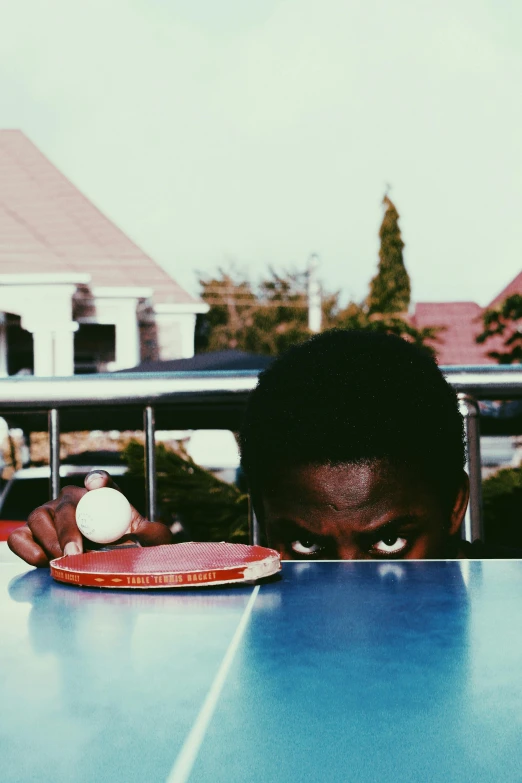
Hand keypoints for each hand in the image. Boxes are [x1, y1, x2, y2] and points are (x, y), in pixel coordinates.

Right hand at [7, 470, 171, 566]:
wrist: (103, 566)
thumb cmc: (127, 548)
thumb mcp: (148, 541)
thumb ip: (152, 533)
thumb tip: (145, 530)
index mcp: (102, 495)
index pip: (100, 480)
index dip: (98, 479)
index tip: (97, 484)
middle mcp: (73, 500)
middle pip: (66, 503)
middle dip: (68, 528)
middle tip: (75, 552)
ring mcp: (49, 515)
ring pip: (38, 517)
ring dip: (49, 540)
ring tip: (63, 560)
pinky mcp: (30, 534)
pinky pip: (19, 536)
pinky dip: (27, 549)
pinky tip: (42, 561)